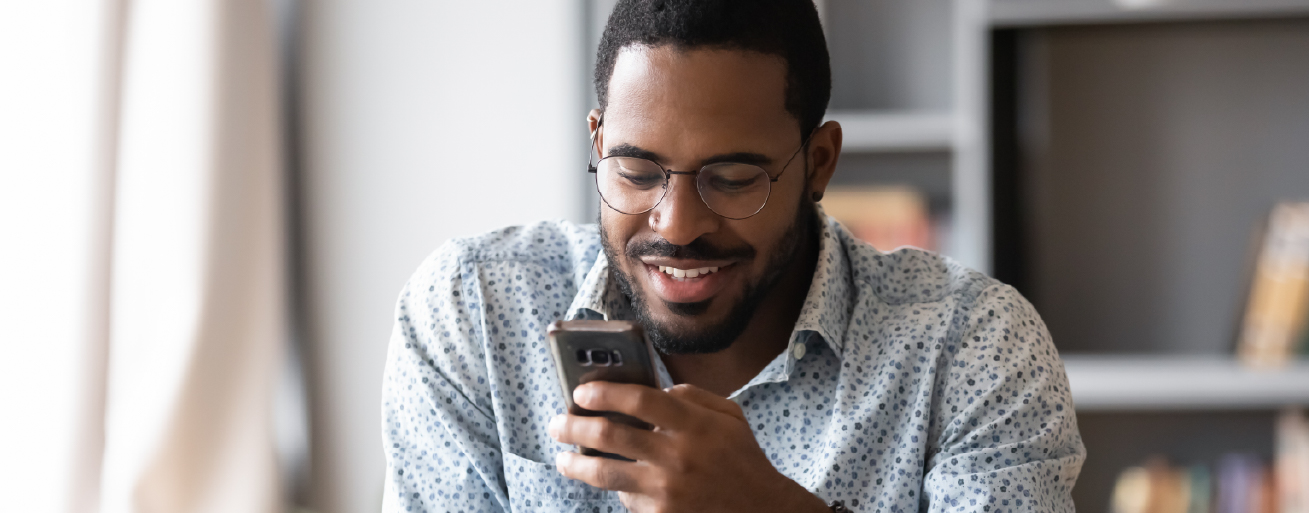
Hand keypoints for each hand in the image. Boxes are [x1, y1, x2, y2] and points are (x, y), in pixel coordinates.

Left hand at [547, 382, 829, 512]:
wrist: (762, 512)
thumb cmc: (742, 459)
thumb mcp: (729, 416)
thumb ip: (691, 397)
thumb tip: (651, 390)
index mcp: (694, 424)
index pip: (640, 400)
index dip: (605, 393)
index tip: (581, 392)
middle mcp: (677, 456)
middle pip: (610, 435)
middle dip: (574, 427)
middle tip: (557, 424)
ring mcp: (667, 490)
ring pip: (605, 475)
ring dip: (575, 464)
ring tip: (563, 458)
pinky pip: (626, 498)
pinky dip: (615, 487)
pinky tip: (610, 479)